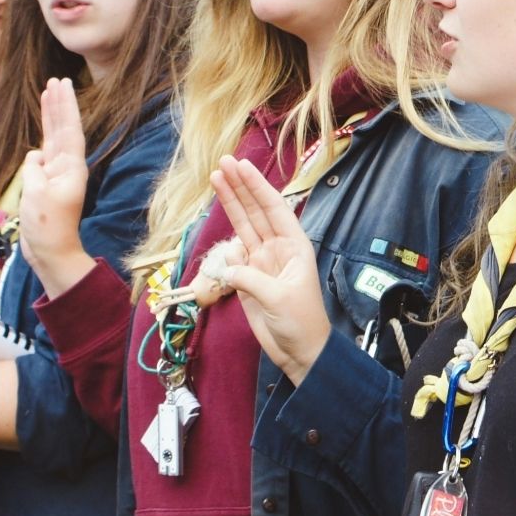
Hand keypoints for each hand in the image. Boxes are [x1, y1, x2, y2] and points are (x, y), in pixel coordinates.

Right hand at [16, 78, 95, 293]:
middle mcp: (67, 167)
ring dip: (51, 115)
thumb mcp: (37, 193)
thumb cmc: (47, 226)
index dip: (65, 105)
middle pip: (64, 128)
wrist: (51, 251)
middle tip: (56, 80)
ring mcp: (58, 174)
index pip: (69, 129)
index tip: (61, 84)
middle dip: (60, 103)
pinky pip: (44, 152)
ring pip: (55, 137)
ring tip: (47, 94)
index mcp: (71, 168)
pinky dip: (42, 136)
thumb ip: (34, 168)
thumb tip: (34, 157)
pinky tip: (40, 130)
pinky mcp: (47, 183)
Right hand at [212, 156, 332, 383]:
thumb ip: (250, 278)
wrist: (300, 352)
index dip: (256, 186)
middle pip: (256, 210)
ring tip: (215, 179)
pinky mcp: (247, 277)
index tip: (240, 166)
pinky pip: (232, 254)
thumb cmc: (300, 323)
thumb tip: (227, 268)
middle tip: (223, 163)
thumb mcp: (278, 298)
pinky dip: (225, 245)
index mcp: (294, 246)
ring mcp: (261, 261)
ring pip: (243, 226)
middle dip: (240, 186)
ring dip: (230, 203)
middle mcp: (277, 248)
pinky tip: (223, 239)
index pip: (273, 208)